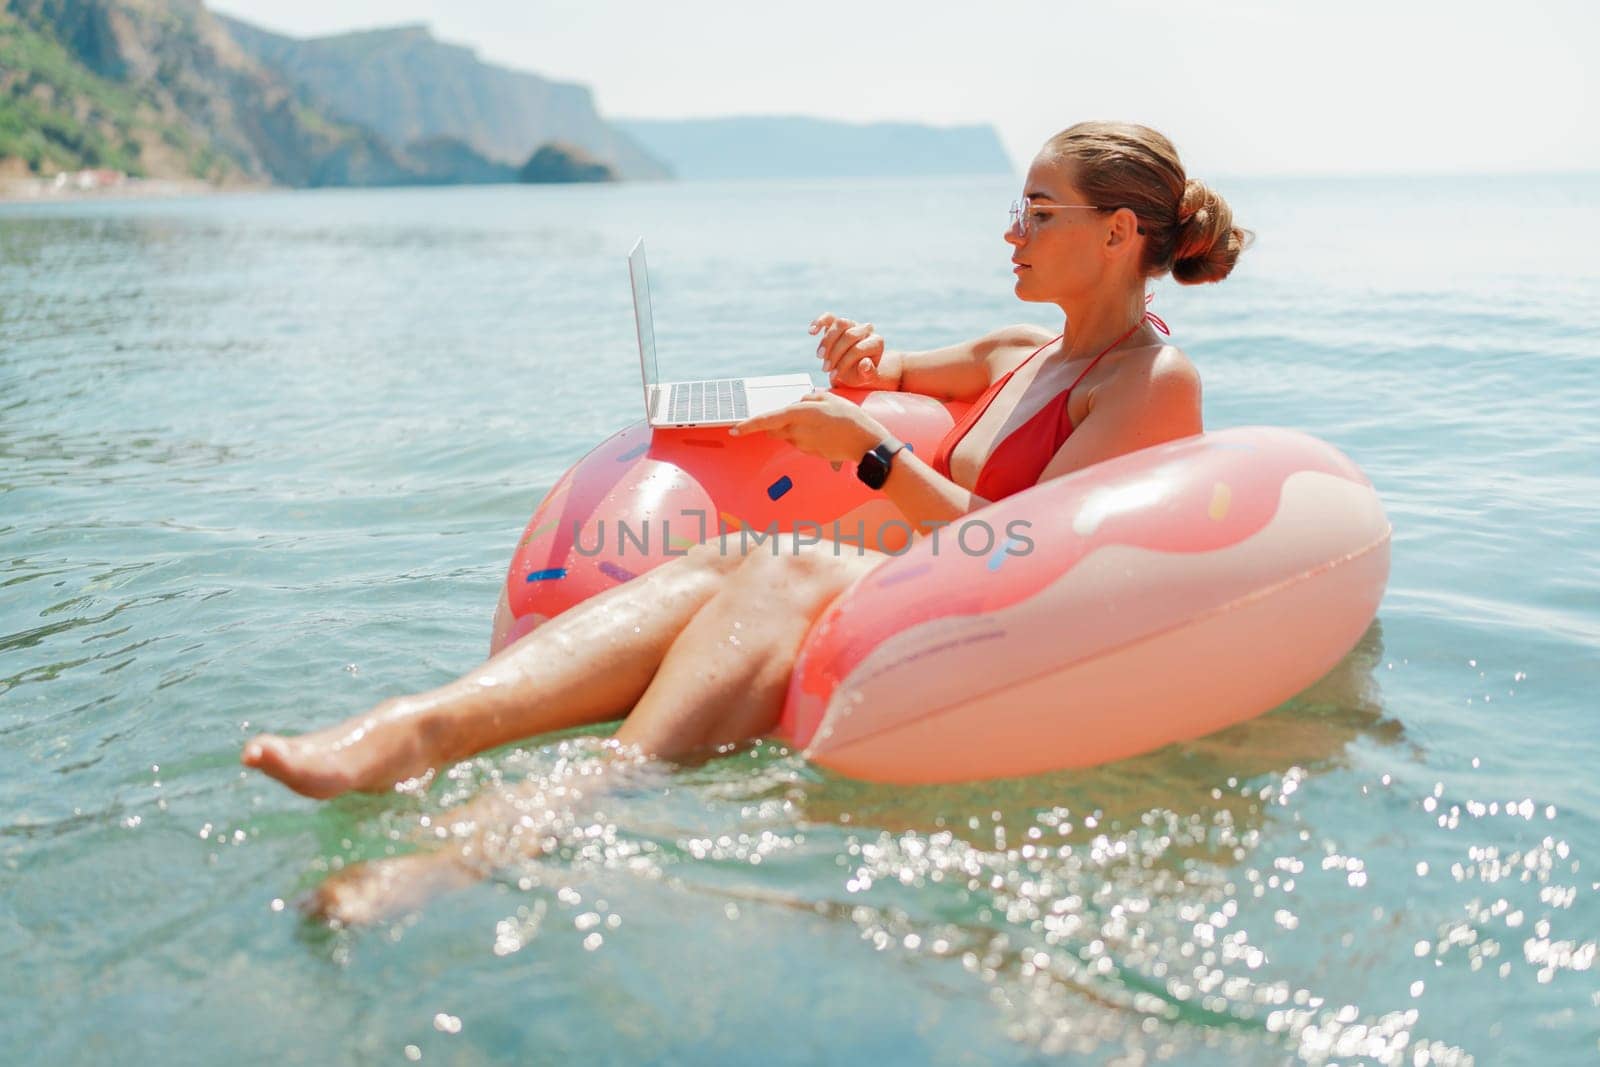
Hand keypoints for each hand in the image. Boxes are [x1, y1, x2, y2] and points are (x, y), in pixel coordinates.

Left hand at [729, 391, 886, 466]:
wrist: (865, 444)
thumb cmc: (850, 418)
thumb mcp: (829, 397)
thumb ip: (809, 397)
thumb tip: (799, 402)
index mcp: (799, 414)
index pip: (766, 420)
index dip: (748, 425)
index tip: (734, 429)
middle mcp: (797, 431)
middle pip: (775, 427)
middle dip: (776, 421)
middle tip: (797, 413)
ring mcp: (803, 445)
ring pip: (788, 434)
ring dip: (795, 427)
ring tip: (820, 420)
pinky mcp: (810, 453)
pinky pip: (801, 441)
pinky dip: (806, 434)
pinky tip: (825, 430)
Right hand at [810, 312, 889, 388]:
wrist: (853, 369)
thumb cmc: (860, 374)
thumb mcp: (865, 378)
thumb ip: (868, 372)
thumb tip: (865, 363)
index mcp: (876, 342)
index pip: (858, 349)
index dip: (844, 363)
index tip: (834, 376)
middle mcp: (866, 330)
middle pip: (849, 335)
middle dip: (835, 353)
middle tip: (825, 369)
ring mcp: (852, 324)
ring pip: (839, 324)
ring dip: (827, 342)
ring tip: (820, 357)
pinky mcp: (838, 322)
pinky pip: (829, 317)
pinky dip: (819, 323)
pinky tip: (811, 332)